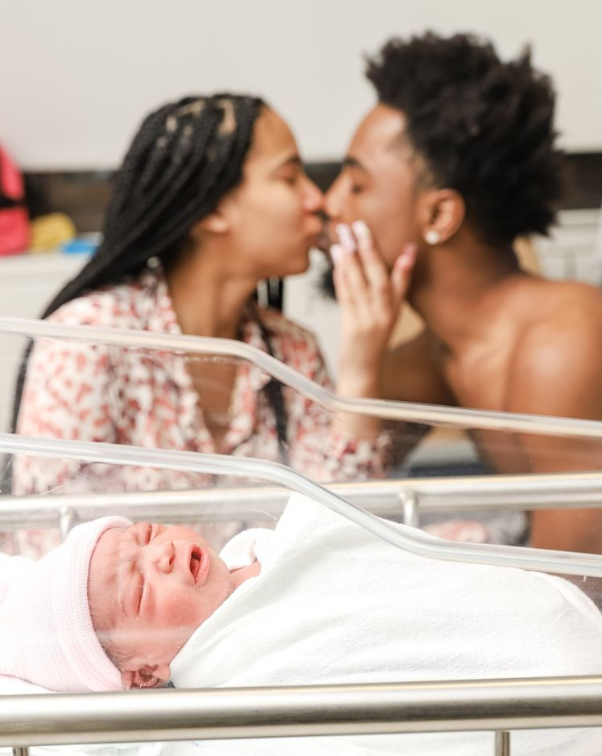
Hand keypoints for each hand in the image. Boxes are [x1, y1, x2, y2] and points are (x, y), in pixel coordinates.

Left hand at [333, 220, 415, 398]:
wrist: (362, 376)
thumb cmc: (368, 346)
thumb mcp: (382, 320)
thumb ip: (385, 295)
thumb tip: (385, 273)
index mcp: (394, 312)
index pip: (402, 285)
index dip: (406, 265)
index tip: (408, 246)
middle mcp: (385, 316)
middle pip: (380, 278)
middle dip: (370, 250)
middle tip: (359, 226)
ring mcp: (369, 322)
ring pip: (362, 285)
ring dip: (351, 259)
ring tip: (343, 238)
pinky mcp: (353, 329)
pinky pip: (347, 299)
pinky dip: (342, 279)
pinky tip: (336, 263)